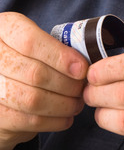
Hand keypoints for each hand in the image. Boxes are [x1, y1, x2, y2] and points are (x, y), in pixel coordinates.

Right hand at [0, 12, 88, 149]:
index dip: (60, 57)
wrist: (3, 88)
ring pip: (33, 99)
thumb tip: (90, 64)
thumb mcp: (39, 41)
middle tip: (83, 88)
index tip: (82, 69)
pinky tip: (66, 117)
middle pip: (35, 73)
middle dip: (67, 84)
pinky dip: (54, 121)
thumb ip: (58, 46)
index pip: (30, 41)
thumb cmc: (30, 58)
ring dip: (63, 104)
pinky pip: (29, 120)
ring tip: (77, 102)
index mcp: (6, 29)